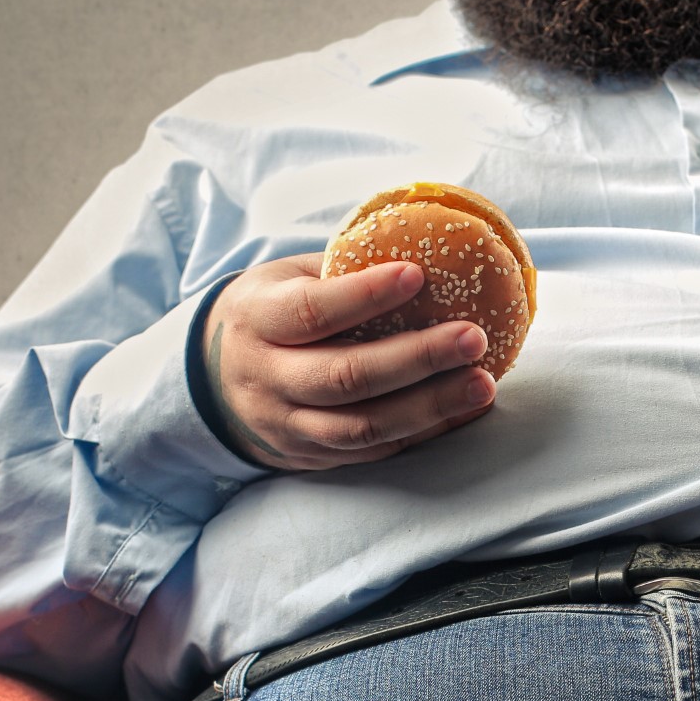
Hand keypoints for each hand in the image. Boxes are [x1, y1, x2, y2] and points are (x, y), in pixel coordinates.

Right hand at [200, 255, 495, 469]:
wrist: (216, 382)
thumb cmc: (273, 313)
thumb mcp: (287, 280)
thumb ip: (341, 270)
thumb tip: (426, 243)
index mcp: (258, 320)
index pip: (311, 311)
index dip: (364, 295)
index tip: (417, 274)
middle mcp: (268, 379)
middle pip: (346, 377)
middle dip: (417, 358)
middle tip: (473, 337)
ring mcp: (288, 426)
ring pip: (363, 426)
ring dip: (431, 407)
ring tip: (483, 383)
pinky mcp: (313, 457)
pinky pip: (374, 451)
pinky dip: (424, 432)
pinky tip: (464, 411)